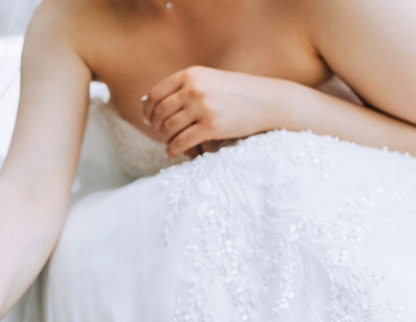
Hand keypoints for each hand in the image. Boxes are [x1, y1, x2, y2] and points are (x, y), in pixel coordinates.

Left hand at [142, 66, 286, 158]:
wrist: (269, 101)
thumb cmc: (237, 93)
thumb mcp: (209, 80)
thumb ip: (183, 88)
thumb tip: (146, 102)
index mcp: (191, 75)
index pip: (155, 94)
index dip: (148, 110)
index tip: (149, 120)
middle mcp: (194, 89)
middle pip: (159, 113)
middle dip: (156, 127)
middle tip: (160, 134)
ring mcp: (203, 107)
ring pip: (168, 129)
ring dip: (165, 139)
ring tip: (169, 142)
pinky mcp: (211, 127)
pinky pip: (180, 142)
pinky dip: (173, 150)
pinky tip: (172, 152)